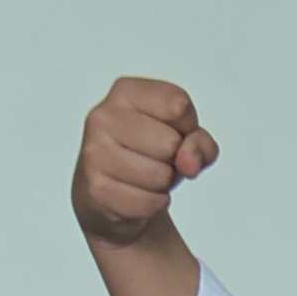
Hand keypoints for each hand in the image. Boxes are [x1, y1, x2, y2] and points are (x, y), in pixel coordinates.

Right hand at [72, 76, 217, 247]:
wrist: (111, 191)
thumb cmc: (150, 153)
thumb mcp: (185, 137)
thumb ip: (200, 142)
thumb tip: (189, 164)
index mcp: (126, 92)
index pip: (179, 106)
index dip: (188, 127)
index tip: (173, 130)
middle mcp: (104, 117)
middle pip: (170, 143)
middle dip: (175, 159)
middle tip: (157, 158)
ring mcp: (96, 152)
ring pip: (160, 176)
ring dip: (164, 183)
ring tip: (147, 175)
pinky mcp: (96, 189)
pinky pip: (149, 203)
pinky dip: (154, 204)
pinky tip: (139, 193)